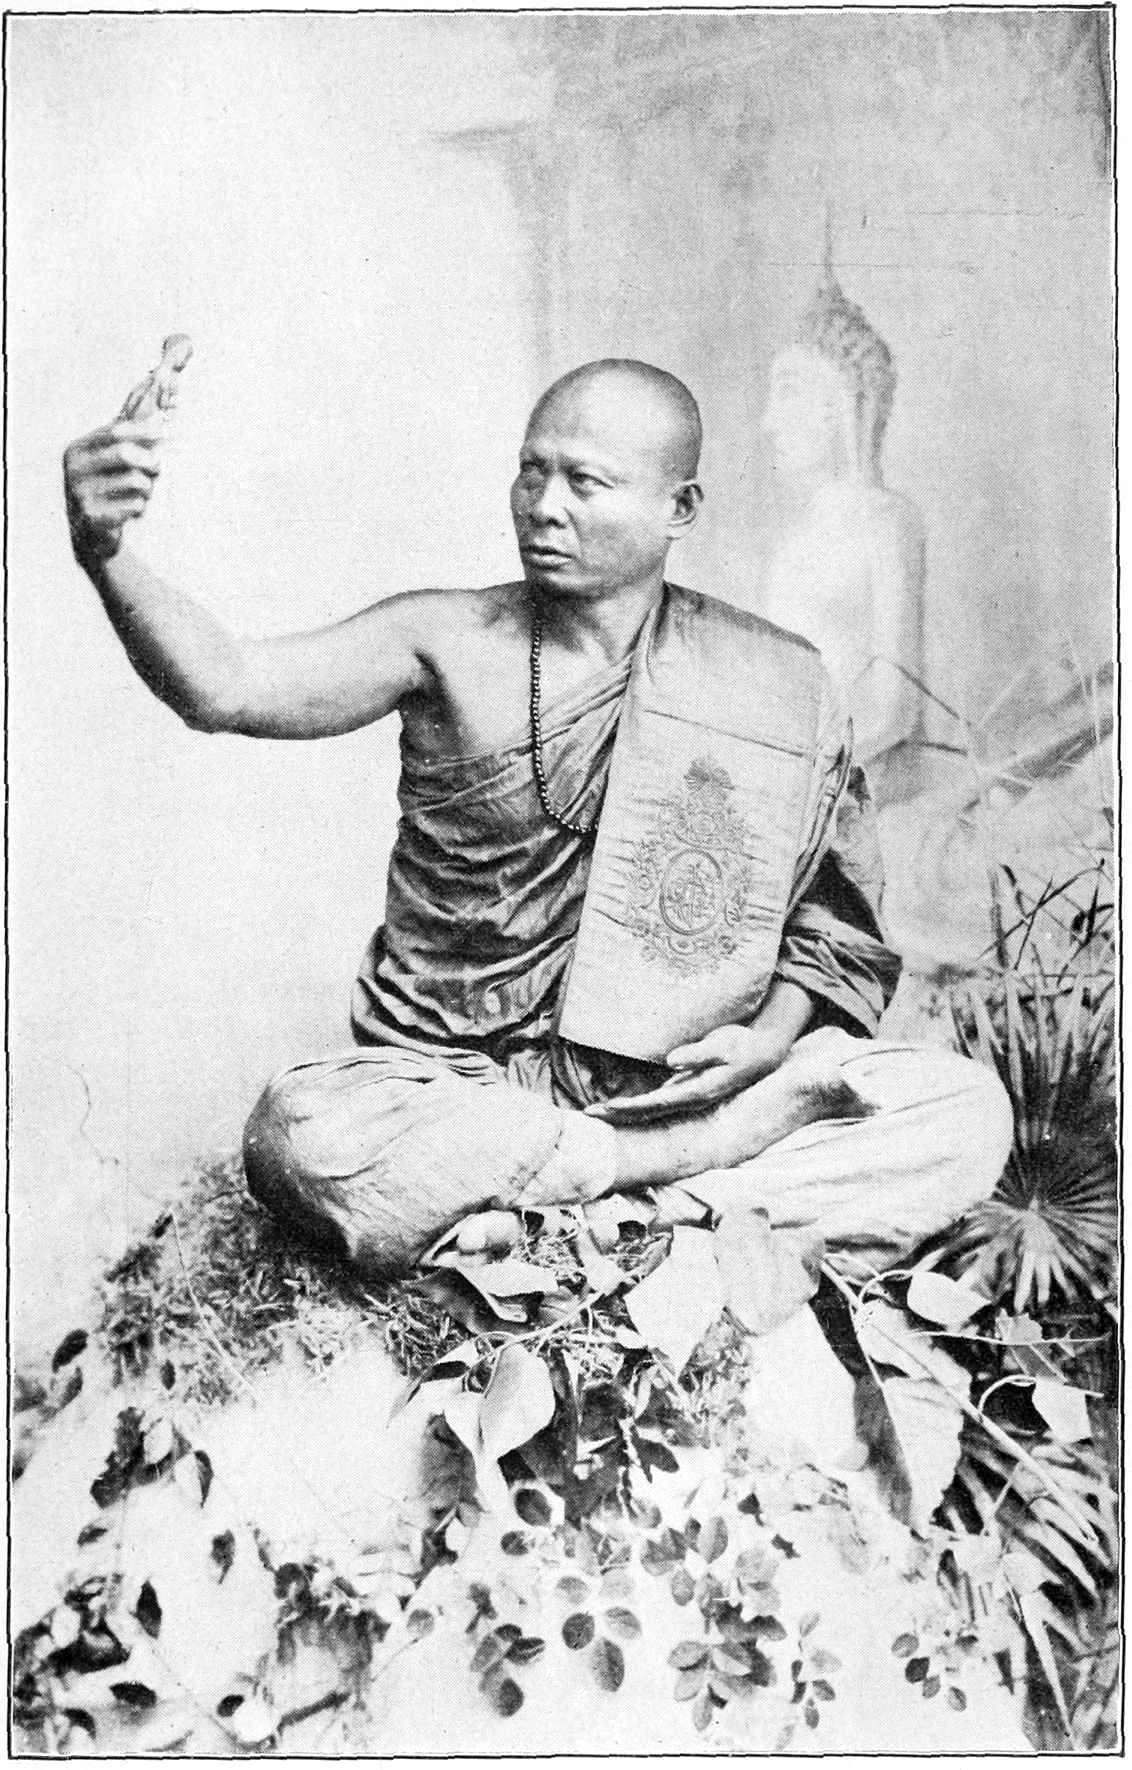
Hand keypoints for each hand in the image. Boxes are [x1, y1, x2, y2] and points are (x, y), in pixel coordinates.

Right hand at [63, 416, 162, 563]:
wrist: (91, 537)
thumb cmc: (108, 491)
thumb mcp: (109, 460)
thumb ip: (126, 438)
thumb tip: (158, 414)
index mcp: (78, 449)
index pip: (116, 431)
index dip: (143, 430)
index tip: (164, 432)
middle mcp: (75, 469)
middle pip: (125, 453)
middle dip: (149, 460)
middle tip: (157, 468)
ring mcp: (81, 494)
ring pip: (134, 480)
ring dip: (148, 489)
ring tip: (143, 494)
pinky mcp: (93, 517)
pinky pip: (134, 505)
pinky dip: (141, 508)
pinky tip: (133, 512)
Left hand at [585, 1024, 791, 1125]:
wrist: (764, 1053)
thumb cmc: (743, 1045)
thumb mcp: (723, 1044)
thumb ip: (698, 1054)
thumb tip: (671, 1060)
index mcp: (696, 1092)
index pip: (656, 1103)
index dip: (631, 1107)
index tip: (607, 1108)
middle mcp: (689, 1099)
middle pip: (647, 1112)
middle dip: (618, 1116)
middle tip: (587, 1116)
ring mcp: (686, 1096)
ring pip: (650, 1110)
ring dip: (623, 1113)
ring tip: (596, 1114)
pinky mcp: (685, 1089)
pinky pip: (656, 1103)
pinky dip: (636, 1106)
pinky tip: (620, 1108)